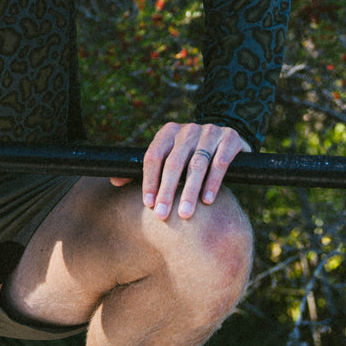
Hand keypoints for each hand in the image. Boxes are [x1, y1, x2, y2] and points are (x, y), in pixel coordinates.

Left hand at [111, 121, 250, 220]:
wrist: (227, 139)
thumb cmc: (190, 155)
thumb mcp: (168, 156)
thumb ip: (145, 169)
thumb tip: (114, 181)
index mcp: (168, 132)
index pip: (153, 156)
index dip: (149, 180)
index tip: (148, 204)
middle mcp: (188, 129)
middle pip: (173, 163)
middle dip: (167, 191)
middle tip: (162, 216)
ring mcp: (210, 132)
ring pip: (197, 165)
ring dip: (190, 191)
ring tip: (185, 214)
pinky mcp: (230, 138)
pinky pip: (220, 162)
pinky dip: (213, 183)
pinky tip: (208, 200)